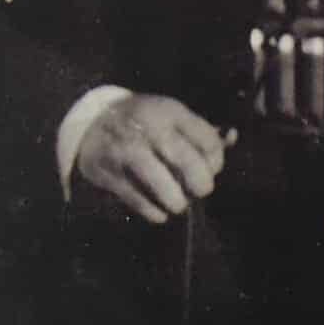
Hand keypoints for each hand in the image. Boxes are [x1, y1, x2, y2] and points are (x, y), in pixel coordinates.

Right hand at [75, 93, 230, 223]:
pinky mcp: (109, 173)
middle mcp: (149, 129)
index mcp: (169, 111)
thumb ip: (202, 130)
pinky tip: (159, 211)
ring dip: (177, 201)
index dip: (216, 162)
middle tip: (199, 190)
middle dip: (201, 185)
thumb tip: (232, 138)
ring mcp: (127, 151)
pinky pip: (140, 202)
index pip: (208, 141)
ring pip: (163, 186)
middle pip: (189, 164)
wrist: (90, 120)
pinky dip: (155, 213)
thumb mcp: (171, 114)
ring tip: (178, 203)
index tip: (211, 169)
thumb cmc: (143, 120)